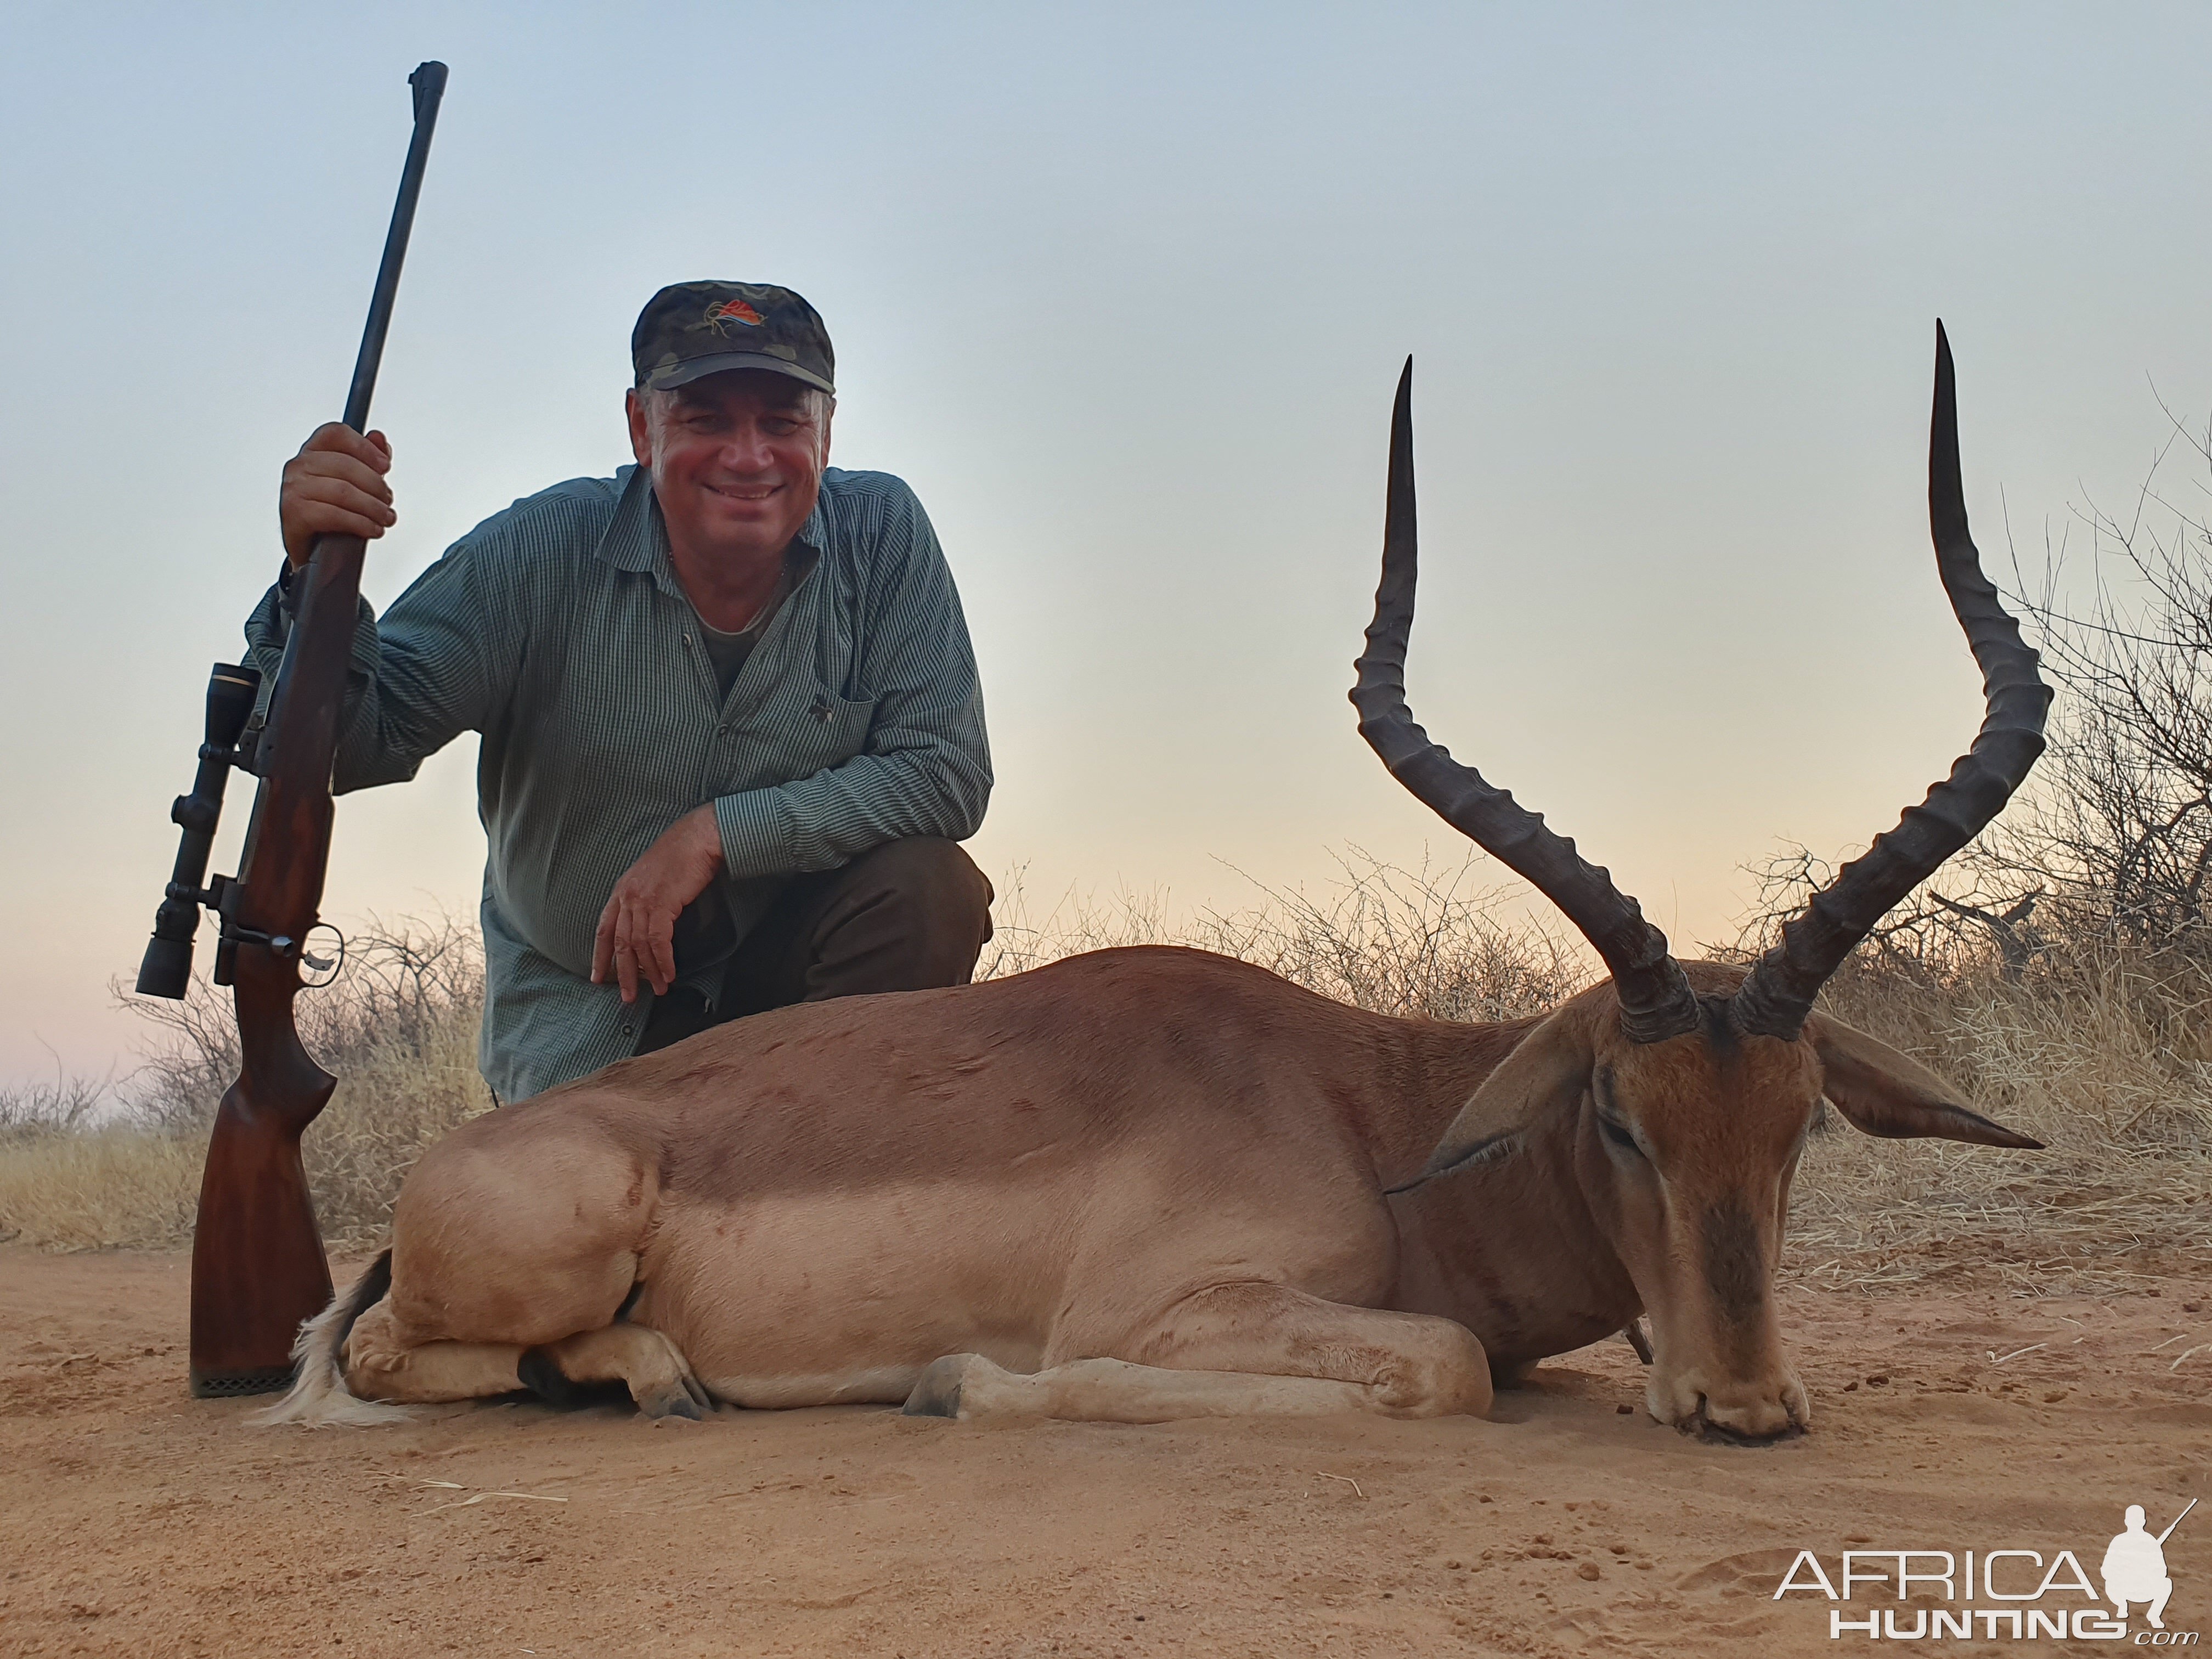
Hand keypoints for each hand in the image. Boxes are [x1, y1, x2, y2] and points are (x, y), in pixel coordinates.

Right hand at [280, 423, 394, 566]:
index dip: (364, 447)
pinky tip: (372, 529)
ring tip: (384, 518)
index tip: (385, 465)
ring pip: (343, 491)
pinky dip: (361, 523)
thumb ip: (367, 458)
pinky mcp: (294, 513)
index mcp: (312, 451)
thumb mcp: (353, 482)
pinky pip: (335, 515)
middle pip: (346, 465)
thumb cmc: (330, 511)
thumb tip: (378, 438)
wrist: (310, 549)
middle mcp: (298, 466)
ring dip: (373, 507)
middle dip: (375, 486)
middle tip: (387, 501)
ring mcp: (293, 489)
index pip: (336, 434)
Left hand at [591, 806, 725, 1002]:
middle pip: (620, 943)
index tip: (597, 977)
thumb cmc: (682, 854)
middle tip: (627, 997)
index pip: (604, 929)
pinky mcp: (661, 904)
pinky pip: (658, 941)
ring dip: (649, 972)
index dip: (600, 956)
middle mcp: (627, 896)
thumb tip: (648, 923)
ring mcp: (642, 900)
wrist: (698, 837)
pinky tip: (669, 973)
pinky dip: (663, 961)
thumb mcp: (653, 876)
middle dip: (623, 974)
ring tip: (658, 989)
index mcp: (622, 890)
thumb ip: (645, 898)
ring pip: (638, 946)